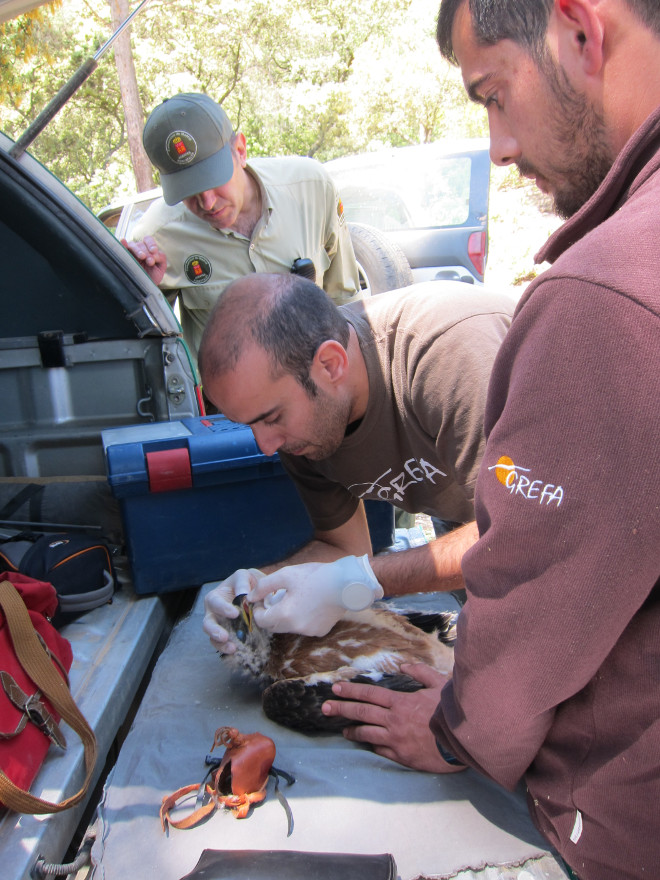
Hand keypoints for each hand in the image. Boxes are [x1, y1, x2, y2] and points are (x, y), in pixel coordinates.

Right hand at [122, 235, 166, 285]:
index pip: (148, 240)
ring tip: (142, 257)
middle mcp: (138, 248)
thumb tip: (154, 252)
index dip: (151, 244)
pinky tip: (123, 241)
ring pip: (132, 245)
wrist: (144, 287)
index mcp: (147, 248)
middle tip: (150, 262)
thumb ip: (161, 257)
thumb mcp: (161, 267)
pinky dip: (122, 244)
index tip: (154, 251)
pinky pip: (121, 248)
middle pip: (141, 244)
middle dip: (147, 252)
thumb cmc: (152, 276)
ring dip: (138, 250)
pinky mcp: (123, 256)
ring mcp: (130, 252)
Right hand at [202, 568, 264, 653]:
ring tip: (232, 647)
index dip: (223, 609)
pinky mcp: (228, 637)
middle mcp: (214, 614)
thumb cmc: (246, 583)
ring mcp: (220, 627)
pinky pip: (224, 645)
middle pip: (208, 623)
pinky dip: (229, 649)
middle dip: (215, 631)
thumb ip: (242, 583)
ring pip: (214, 638)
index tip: (235, 614)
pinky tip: (237, 651)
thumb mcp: (244, 576)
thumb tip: (243, 595)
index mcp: (215, 597)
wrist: (255, 593)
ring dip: (221, 644)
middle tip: (224, 636)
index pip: (215, 603)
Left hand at [249, 555, 382, 636]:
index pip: (261, 621)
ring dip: (286, 617)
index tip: (262, 598)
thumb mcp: (286, 574)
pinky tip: (308, 604)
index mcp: (285, 615)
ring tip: (293, 599)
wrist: (346, 583)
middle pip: (274, 626)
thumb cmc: (316, 576)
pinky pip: (304, 628)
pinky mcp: (320, 631)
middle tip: (276, 598)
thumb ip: (264, 586)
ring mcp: (309, 632)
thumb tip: (251, 596)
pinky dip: (301, 619)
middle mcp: (295, 628)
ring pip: (288, 628)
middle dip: (271, 614)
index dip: (258, 609)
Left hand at [322, 662, 464, 772]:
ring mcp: (396, 740)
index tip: (335, 689)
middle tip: (325, 708)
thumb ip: (420, 672)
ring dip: (352, 731)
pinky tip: (366, 744)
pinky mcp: (402, 756)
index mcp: (400, 702)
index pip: (369, 694)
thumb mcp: (439, 684)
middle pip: (361, 713)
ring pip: (366, 734)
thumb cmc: (451, 711)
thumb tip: (403, 665)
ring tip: (342, 730)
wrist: (462, 741)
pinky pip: (380, 751)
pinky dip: (372, 746)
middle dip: (341, 709)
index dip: (350, 691)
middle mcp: (393, 721)